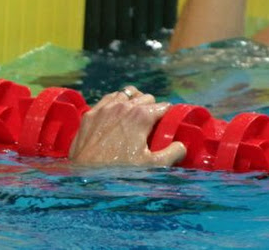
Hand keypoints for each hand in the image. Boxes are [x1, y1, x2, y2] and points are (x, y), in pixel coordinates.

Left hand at [68, 86, 185, 166]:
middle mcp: (123, 106)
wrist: (87, 173)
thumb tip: (181, 145)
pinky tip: (116, 113)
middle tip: (152, 124)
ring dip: (133, 102)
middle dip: (152, 108)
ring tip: (135, 116)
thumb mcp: (153, 165)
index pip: (163, 106)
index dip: (167, 115)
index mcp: (141, 115)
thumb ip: (173, 152)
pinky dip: (115, 102)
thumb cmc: (121, 170)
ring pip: (126, 94)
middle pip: (146, 98)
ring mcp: (104, 107)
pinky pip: (107, 98)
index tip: (167, 124)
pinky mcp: (90, 112)